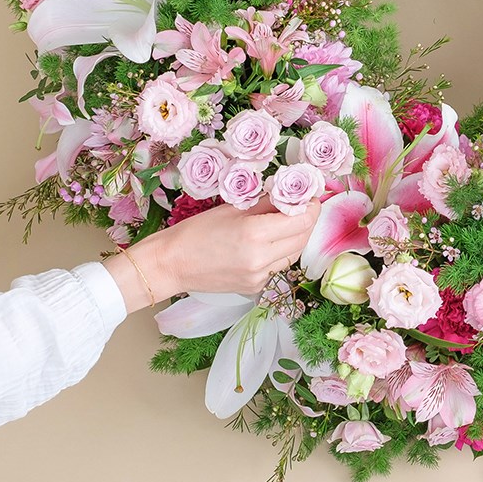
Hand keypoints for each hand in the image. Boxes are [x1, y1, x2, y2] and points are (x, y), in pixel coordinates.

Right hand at [104, 199, 321, 313]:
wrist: (171, 265)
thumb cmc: (196, 232)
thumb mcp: (233, 209)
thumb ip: (266, 203)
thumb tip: (291, 194)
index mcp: (255, 235)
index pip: (301, 221)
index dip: (311, 207)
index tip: (310, 196)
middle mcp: (261, 259)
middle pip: (302, 238)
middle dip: (307, 220)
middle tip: (302, 205)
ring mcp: (259, 277)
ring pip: (293, 254)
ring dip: (296, 237)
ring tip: (286, 221)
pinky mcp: (254, 288)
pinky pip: (278, 267)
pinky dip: (281, 252)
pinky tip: (269, 242)